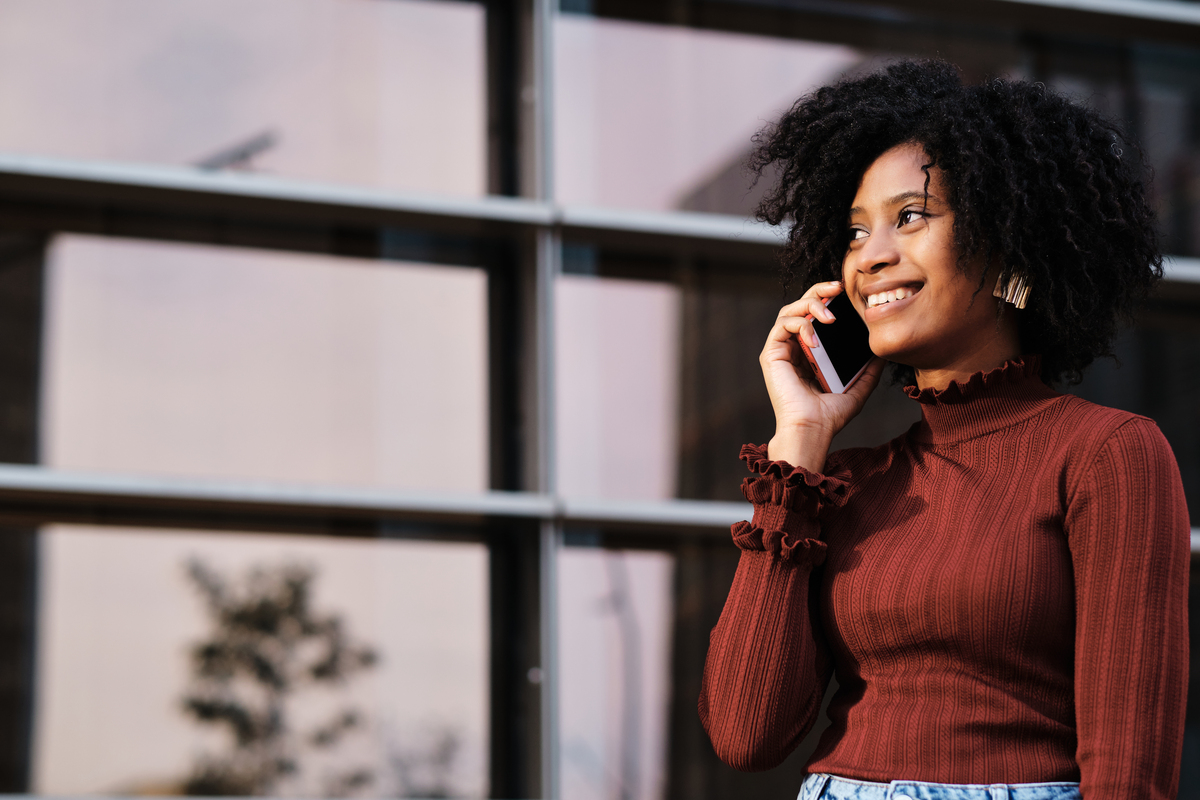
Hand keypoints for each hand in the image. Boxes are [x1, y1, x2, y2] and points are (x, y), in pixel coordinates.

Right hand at [760, 281, 884, 471]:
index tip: (846, 293)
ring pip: (788, 310)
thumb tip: (882, 354)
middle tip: (837, 288)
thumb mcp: (858, 389)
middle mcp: (794, 347)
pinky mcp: (771, 354)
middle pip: (800, 306)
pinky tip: (815, 339)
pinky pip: (782, 325)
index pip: (816, 316)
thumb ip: (868, 371)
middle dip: (818, 291)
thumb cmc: (830, 416)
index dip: (828, 299)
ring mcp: (781, 350)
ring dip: (809, 305)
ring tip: (829, 315)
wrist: (812, 430)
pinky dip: (800, 325)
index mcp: (810, 353)